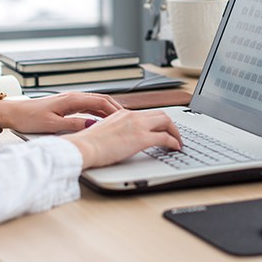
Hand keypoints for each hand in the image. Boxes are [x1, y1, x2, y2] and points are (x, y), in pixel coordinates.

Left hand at [0, 92, 122, 133]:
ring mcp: (70, 100)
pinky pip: (88, 106)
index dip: (115, 110)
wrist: (13, 113)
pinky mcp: (66, 105)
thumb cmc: (28, 117)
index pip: (101, 102)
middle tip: (129, 119)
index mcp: (72, 99)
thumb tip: (91, 126)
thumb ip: (73, 125)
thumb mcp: (52, 125)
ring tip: (119, 121)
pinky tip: (101, 120)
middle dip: (116, 109)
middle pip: (101, 100)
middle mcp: (73, 97)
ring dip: (108, 110)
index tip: (126, 119)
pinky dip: (98, 112)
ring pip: (95, 103)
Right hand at [63, 109, 181, 168]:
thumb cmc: (88, 145)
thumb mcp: (103, 132)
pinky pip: (165, 137)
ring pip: (166, 121)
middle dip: (170, 125)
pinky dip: (174, 142)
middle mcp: (132, 116)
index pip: (147, 114)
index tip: (162, 129)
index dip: (158, 121)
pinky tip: (175, 148)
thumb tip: (120, 139)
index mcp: (122, 114)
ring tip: (178, 142)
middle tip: (174, 135)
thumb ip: (115, 131)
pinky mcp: (141, 138)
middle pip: (160, 114)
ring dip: (175, 132)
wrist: (83, 148)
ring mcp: (138, 125)